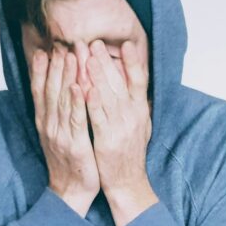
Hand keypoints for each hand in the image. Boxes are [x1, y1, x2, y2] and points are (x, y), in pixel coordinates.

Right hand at [30, 48, 99, 216]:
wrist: (70, 191)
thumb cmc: (69, 162)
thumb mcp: (58, 135)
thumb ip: (57, 113)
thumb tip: (59, 91)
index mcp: (45, 122)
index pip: (40, 90)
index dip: (42, 69)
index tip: (45, 49)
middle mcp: (49, 125)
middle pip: (50, 90)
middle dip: (56, 65)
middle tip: (61, 43)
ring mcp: (60, 134)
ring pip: (62, 100)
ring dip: (66, 76)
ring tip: (70, 55)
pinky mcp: (75, 144)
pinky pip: (75, 119)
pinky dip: (75, 102)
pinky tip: (78, 86)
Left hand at [86, 40, 157, 225]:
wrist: (128, 183)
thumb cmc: (129, 154)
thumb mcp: (140, 126)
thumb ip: (137, 105)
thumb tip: (135, 83)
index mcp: (141, 111)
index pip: (139, 81)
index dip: (133, 62)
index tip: (126, 44)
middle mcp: (134, 117)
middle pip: (120, 83)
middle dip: (106, 61)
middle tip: (93, 42)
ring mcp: (121, 128)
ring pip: (108, 96)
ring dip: (97, 75)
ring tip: (86, 56)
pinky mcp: (107, 140)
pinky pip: (98, 117)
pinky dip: (92, 102)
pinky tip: (84, 87)